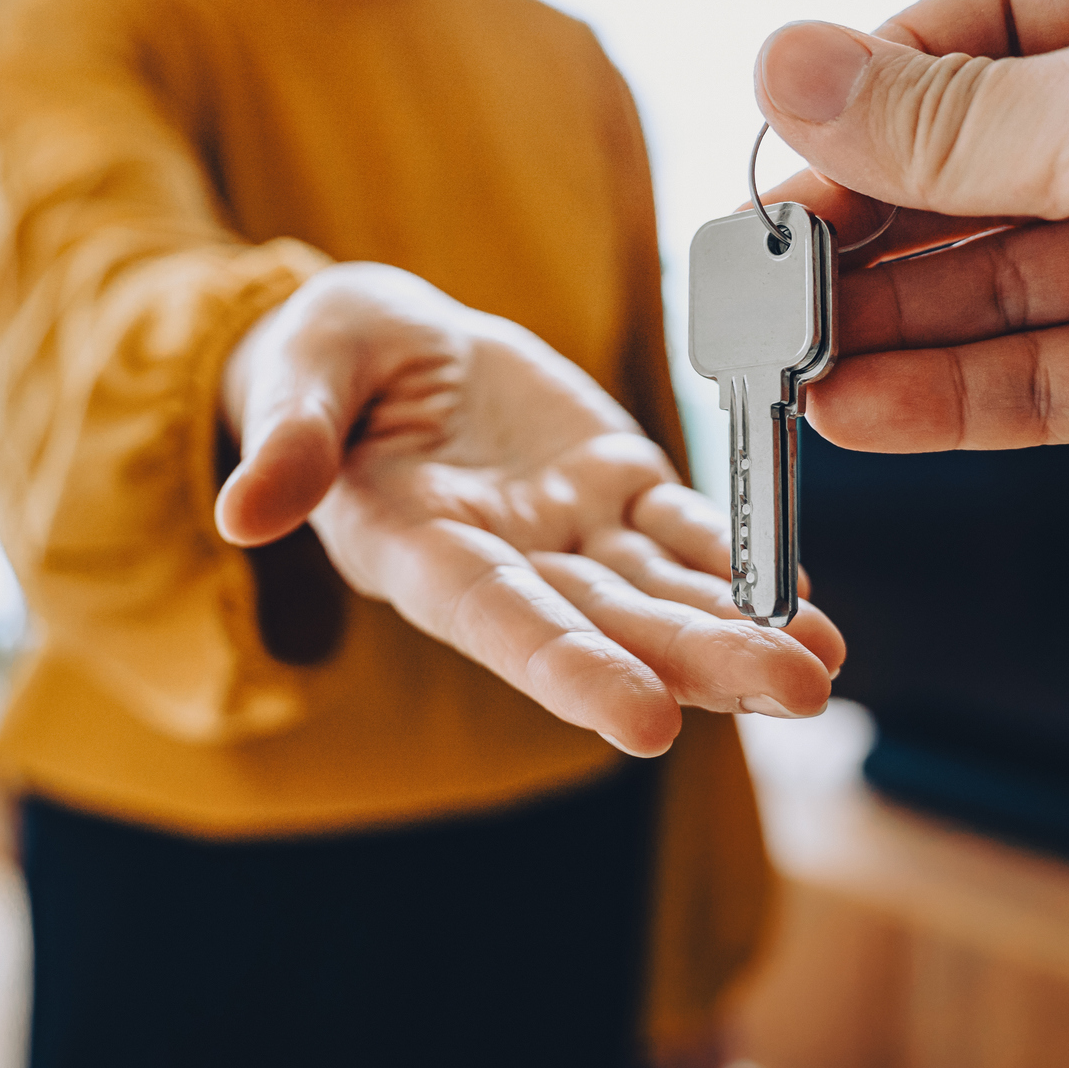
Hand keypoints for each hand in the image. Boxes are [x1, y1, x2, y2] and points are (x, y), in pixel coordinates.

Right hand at [215, 262, 844, 755]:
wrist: (387, 345)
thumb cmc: (326, 358)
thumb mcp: (301, 370)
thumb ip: (293, 437)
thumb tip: (244, 512)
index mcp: (417, 546)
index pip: (498, 617)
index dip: (567, 668)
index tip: (646, 723)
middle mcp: (504, 558)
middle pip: (607, 621)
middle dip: (699, 660)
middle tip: (796, 694)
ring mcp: (567, 528)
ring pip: (660, 588)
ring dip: (743, 628)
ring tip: (824, 666)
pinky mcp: (615, 484)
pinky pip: (686, 527)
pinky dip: (744, 560)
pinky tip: (806, 598)